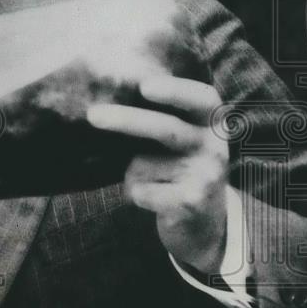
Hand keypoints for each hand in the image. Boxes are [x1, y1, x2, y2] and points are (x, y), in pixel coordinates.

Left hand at [87, 76, 228, 274]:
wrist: (206, 221)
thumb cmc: (178, 168)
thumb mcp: (182, 139)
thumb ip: (159, 118)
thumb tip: (105, 103)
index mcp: (211, 123)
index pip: (203, 98)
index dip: (175, 90)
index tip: (145, 86)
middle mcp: (214, 147)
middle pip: (167, 129)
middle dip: (127, 121)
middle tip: (92, 115)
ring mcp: (205, 176)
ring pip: (142, 164)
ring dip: (131, 171)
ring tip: (150, 180)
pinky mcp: (190, 203)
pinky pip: (140, 190)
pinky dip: (133, 193)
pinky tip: (153, 198)